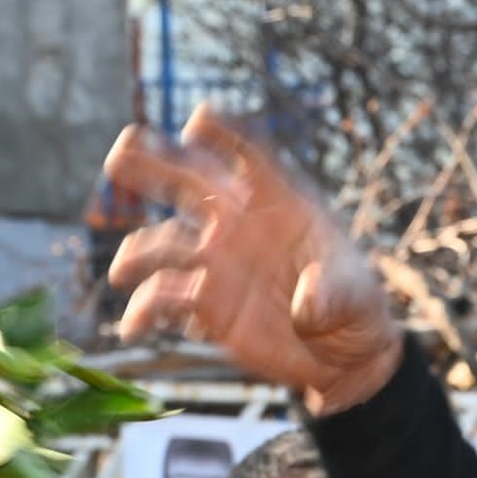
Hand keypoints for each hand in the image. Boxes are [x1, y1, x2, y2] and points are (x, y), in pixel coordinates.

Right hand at [102, 109, 404, 410]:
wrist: (341, 357)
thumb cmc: (355, 310)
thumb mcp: (355, 298)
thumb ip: (331, 295)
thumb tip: (307, 308)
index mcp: (282, 202)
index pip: (251, 154)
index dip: (225, 133)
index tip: (199, 120)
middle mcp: (240, 222)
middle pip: (188, 178)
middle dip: (153, 160)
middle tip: (121, 151)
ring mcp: (217, 260)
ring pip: (163, 241)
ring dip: (138, 253)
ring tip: (123, 272)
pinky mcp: (205, 303)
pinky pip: (163, 297)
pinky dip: (144, 311)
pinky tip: (135, 329)